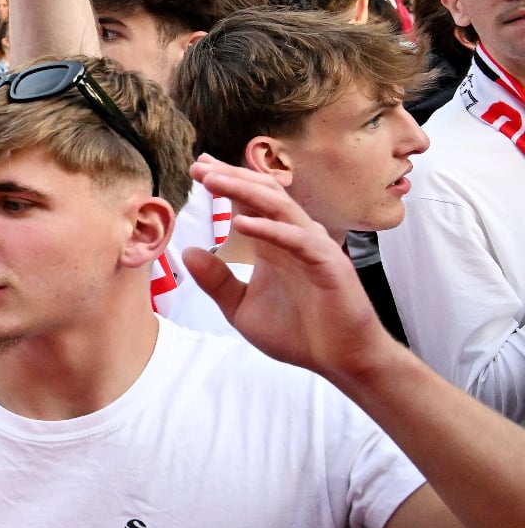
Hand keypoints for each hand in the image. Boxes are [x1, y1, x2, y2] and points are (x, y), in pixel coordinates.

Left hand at [182, 155, 395, 379]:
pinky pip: (298, 240)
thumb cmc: (297, 333)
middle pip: (263, 194)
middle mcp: (293, 237)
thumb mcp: (241, 308)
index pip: (249, 202)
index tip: (197, 168)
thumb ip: (217, 281)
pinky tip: (242, 224)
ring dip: (246, 191)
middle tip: (199, 166)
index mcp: (273, 243)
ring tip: (213, 181)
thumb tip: (188, 251)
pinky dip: (271, 229)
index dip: (226, 182)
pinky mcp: (328, 265)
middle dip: (231, 177)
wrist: (339, 360)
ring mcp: (312, 248)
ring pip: (280, 207)